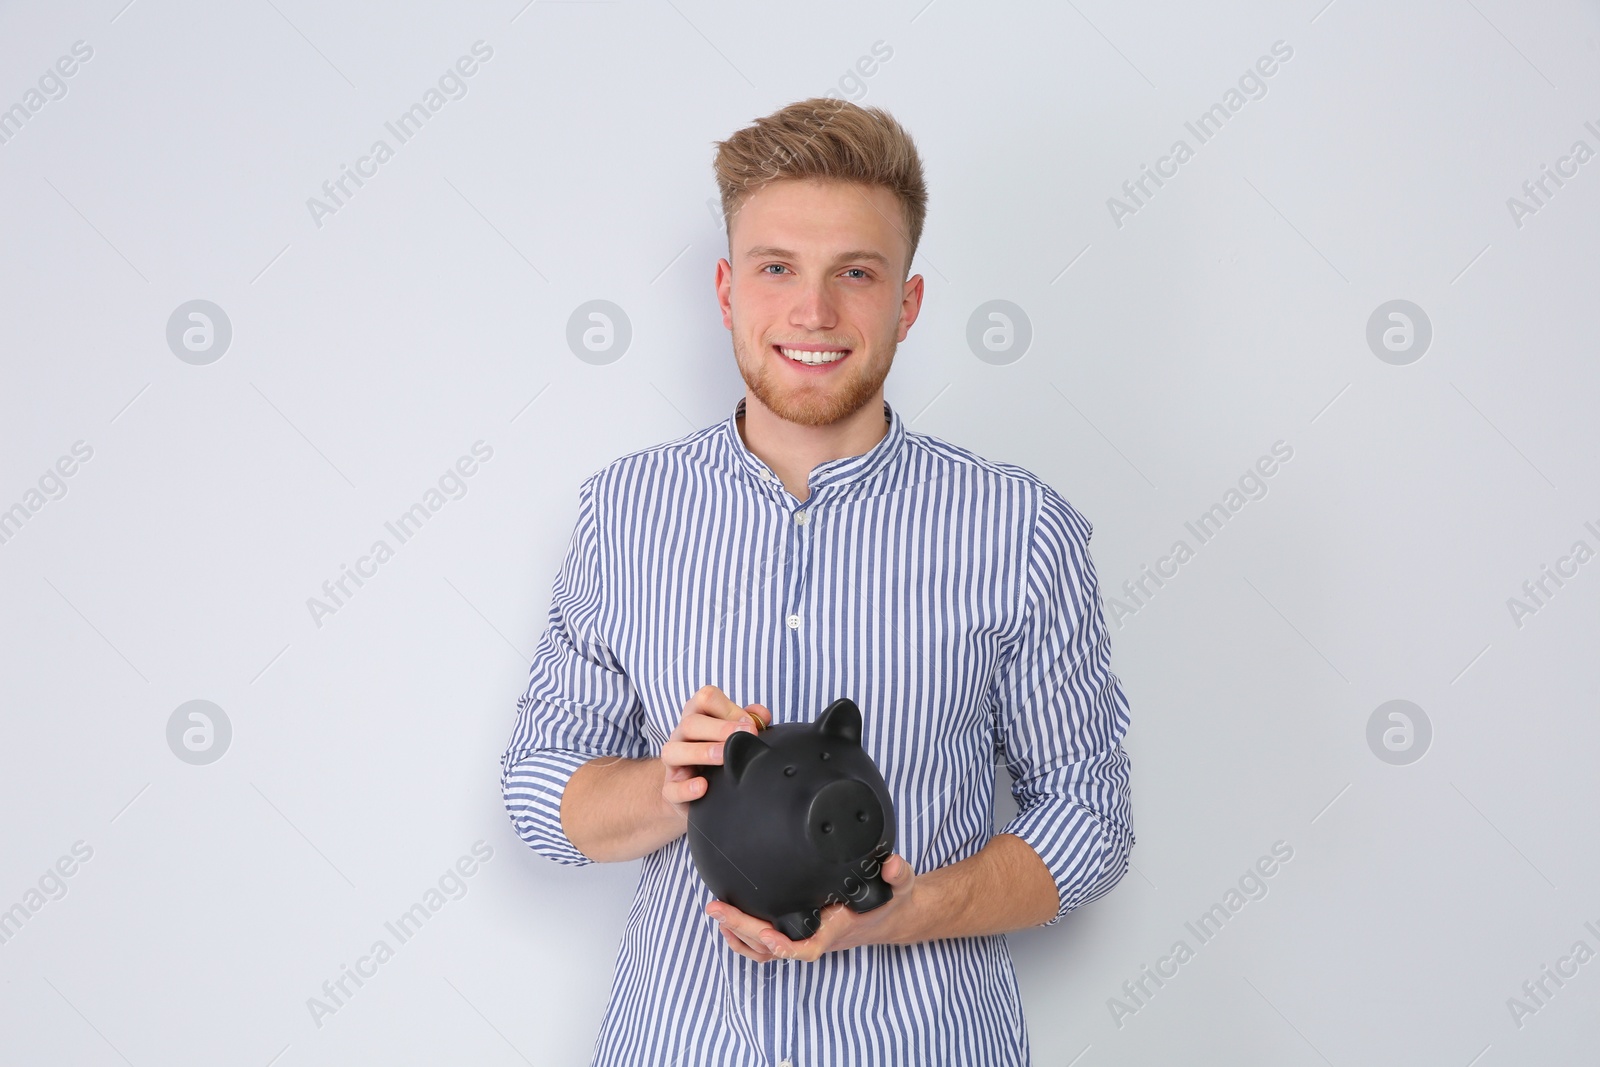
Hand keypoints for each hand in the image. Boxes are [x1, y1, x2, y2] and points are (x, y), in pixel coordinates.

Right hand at [660, 685, 770, 820]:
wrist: (697, 790)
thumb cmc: (717, 754)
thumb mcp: (733, 734)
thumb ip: (748, 721)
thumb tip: (762, 715)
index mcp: (697, 716)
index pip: (705, 698)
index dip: (728, 708)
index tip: (750, 725)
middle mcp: (681, 735)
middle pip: (690, 723)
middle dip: (719, 728)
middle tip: (746, 736)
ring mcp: (672, 762)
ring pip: (673, 751)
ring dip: (701, 752)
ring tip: (724, 758)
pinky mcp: (669, 789)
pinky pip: (671, 788)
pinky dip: (686, 788)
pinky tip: (702, 786)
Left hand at [706, 854, 918, 962]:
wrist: (889, 917)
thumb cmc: (890, 901)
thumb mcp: (901, 886)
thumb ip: (898, 875)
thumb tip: (893, 863)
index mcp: (835, 929)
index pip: (808, 947)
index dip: (786, 946)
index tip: (768, 935)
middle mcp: (815, 937)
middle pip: (772, 947)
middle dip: (743, 929)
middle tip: (717, 907)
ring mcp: (803, 936)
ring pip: (763, 950)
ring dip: (738, 935)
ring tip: (716, 912)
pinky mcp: (796, 930)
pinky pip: (764, 946)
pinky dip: (743, 938)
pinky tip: (727, 920)